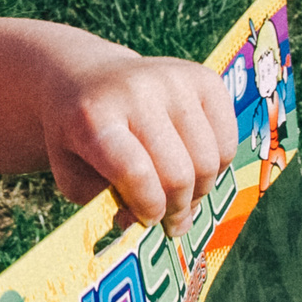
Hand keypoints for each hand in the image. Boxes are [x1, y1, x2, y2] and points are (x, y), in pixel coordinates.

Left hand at [0, 19, 233, 230]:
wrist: (88, 79)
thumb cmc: (80, 137)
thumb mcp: (73, 173)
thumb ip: (106, 204)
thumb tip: (144, 224)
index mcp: (93, 116)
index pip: (136, 173)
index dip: (148, 208)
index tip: (146, 221)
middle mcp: (136, 90)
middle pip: (178, 172)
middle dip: (175, 208)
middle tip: (168, 221)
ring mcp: (174, 79)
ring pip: (209, 160)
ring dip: (198, 192)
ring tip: (180, 199)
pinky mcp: (204, 78)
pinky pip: (228, 141)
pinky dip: (216, 167)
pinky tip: (193, 169)